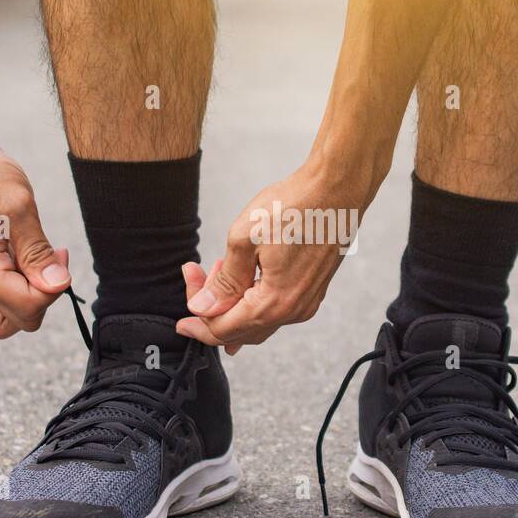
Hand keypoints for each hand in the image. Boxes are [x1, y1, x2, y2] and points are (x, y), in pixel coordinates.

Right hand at [0, 137, 70, 337]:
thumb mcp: (17, 204)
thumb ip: (36, 248)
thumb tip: (58, 285)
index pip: (27, 308)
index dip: (53, 287)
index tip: (60, 252)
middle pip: (23, 317)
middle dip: (47, 291)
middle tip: (55, 251)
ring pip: (16, 311)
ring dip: (38, 288)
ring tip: (45, 251)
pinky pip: (10, 293)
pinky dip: (29, 280)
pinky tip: (34, 251)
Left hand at [175, 163, 368, 352]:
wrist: (336, 188)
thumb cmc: (294, 206)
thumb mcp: (244, 239)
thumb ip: (223, 281)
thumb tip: (204, 307)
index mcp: (274, 303)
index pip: (224, 329)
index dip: (198, 323)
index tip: (181, 317)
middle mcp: (294, 311)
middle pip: (240, 330)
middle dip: (212, 309)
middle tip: (196, 276)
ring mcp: (306, 302)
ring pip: (258, 320)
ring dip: (233, 302)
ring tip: (220, 266)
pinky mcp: (312, 290)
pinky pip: (275, 308)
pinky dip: (253, 297)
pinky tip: (245, 271)